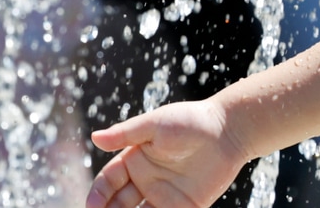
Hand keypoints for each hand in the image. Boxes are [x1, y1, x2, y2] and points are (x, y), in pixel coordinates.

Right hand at [86, 99, 251, 207]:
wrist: (228, 131)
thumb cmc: (190, 121)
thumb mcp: (155, 125)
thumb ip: (126, 134)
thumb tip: (95, 138)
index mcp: (134, 159)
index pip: (108, 182)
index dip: (98, 195)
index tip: (91, 206)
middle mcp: (145, 180)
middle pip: (118, 204)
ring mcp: (163, 196)